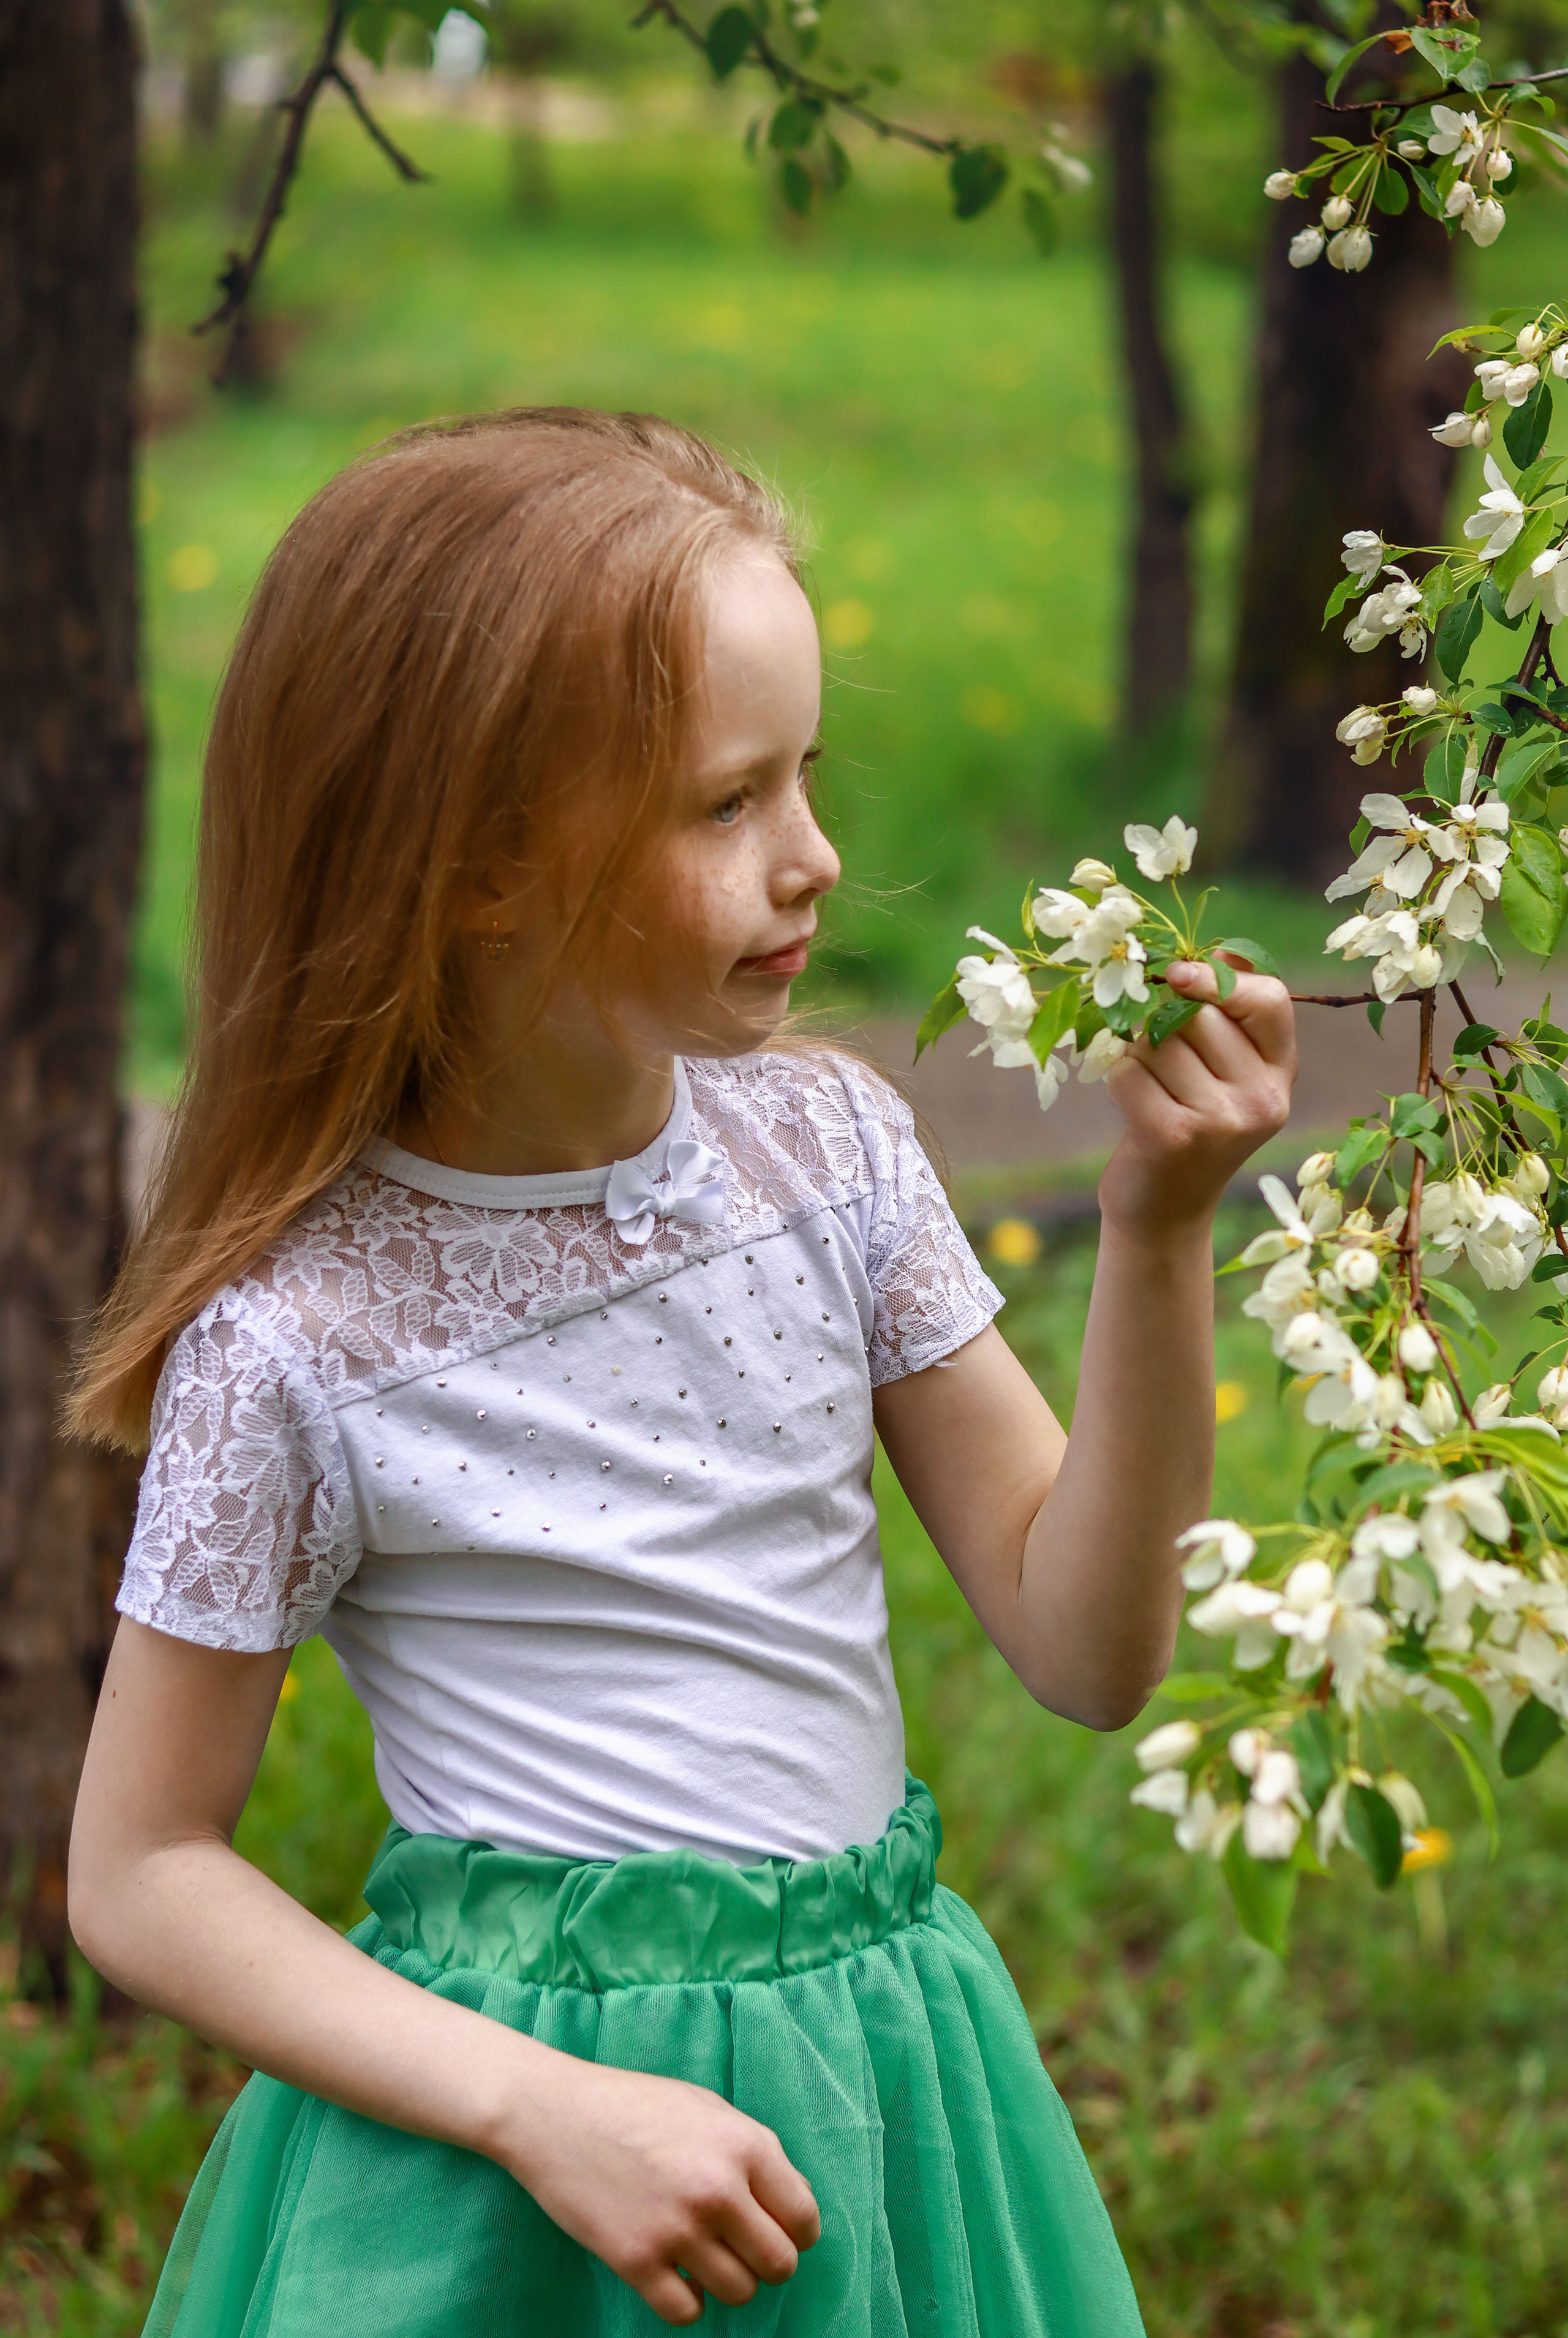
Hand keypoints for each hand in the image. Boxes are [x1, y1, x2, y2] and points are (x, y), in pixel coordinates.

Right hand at [504, 2055, 820, 2324]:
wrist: (553, 2113)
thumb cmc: (634, 2106)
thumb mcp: (708, 2109)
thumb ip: (754, 2155)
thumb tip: (790, 2208)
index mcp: (744, 2146)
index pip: (804, 2220)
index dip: (796, 2232)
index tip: (775, 2231)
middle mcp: (718, 2191)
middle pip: (780, 2265)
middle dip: (766, 2261)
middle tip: (739, 2246)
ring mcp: (677, 2230)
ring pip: (739, 2293)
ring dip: (726, 2280)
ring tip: (701, 2253)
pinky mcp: (636, 2262)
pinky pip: (688, 2313)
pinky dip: (686, 2300)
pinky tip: (672, 2271)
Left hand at [1097, 957, 1295, 1239]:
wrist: (1165, 1212)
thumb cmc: (1188, 1125)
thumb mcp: (1224, 1074)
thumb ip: (1227, 1016)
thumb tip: (1222, 949)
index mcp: (1280, 1073)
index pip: (1270, 999)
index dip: (1221, 978)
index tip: (1180, 976)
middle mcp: (1262, 1098)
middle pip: (1199, 1013)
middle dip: (1165, 1024)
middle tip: (1162, 1063)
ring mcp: (1222, 1120)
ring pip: (1158, 1040)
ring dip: (1138, 1055)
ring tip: (1152, 1091)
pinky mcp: (1174, 1136)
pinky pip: (1128, 1072)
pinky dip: (1119, 1081)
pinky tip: (1134, 1110)